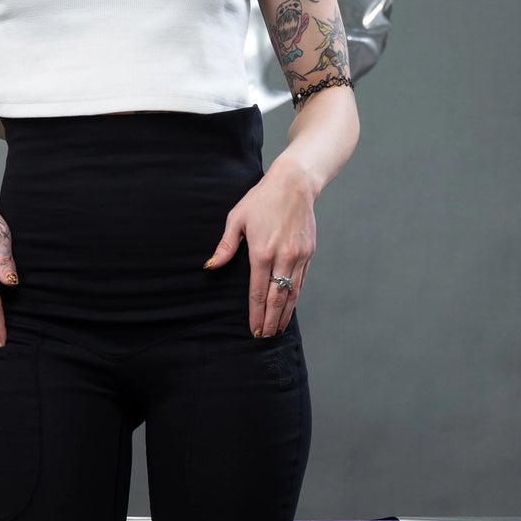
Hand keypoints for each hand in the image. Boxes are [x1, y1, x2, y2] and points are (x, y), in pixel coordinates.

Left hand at [203, 160, 315, 335]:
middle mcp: (283, 257)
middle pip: (276, 298)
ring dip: (284, 313)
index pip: (257, 291)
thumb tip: (211, 266)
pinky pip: (301, 281)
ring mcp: (298, 256)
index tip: (253, 329)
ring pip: (292, 293)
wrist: (295, 184)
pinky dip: (295, 297)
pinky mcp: (309, 253)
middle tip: (264, 336)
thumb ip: (226, 246)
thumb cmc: (262, 200)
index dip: (255, 313)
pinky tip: (289, 307)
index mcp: (262, 252)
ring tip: (277, 329)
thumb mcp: (237, 219)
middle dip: (270, 320)